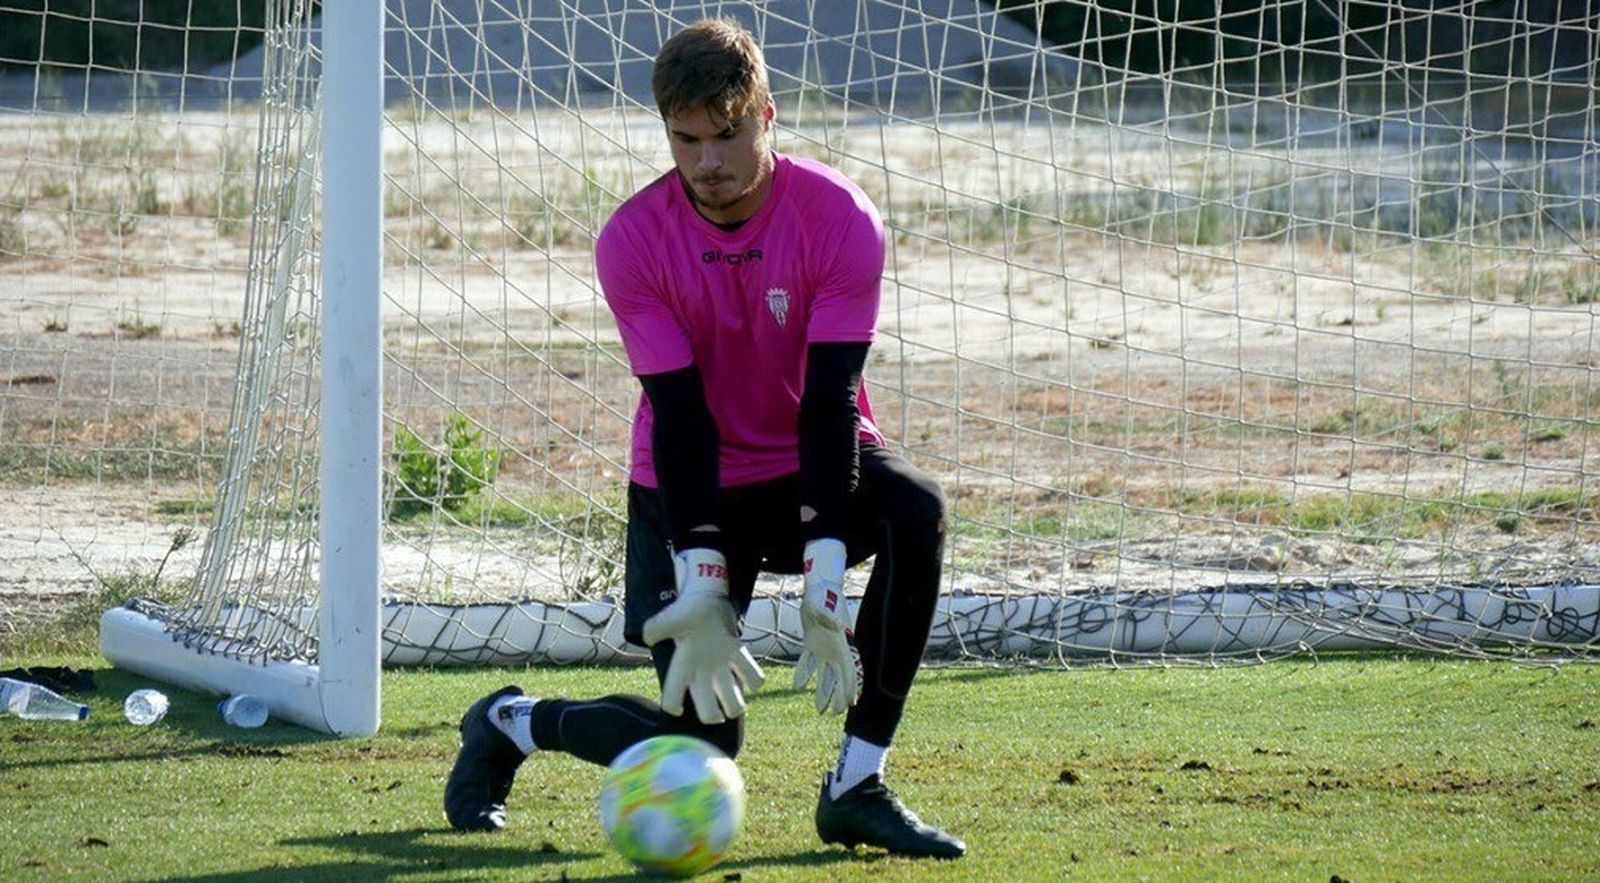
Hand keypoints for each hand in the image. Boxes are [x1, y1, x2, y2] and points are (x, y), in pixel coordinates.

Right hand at [641, 548, 764, 723]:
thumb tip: (649, 638)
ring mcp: (720, 666)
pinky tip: (748, 674)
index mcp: (683, 666)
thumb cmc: (685, 610)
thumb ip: (656, 628)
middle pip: (707, 711)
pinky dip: (753, 680)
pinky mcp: (737, 655)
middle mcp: (701, 672)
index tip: (677, 707)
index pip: (672, 694)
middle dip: (713, 716)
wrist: (704, 597)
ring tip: (737, 698)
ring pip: (733, 702)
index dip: (673, 705)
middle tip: (719, 713)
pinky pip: (752, 677)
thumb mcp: (668, 618)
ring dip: (736, 705)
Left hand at [793, 538, 861, 713]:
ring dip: (823, 691)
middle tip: (835, 713)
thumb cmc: (823, 595)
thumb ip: (829, 615)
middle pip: (839, 676)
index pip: (849, 670)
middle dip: (838, 695)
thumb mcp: (825, 605)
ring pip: (825, 674)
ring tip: (820, 709)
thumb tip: (835, 625)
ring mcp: (823, 646)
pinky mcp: (812, 642)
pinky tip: (798, 685)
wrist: (818, 587)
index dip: (850, 686)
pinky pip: (808, 661)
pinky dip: (804, 673)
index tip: (850, 704)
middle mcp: (834, 648)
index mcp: (841, 643)